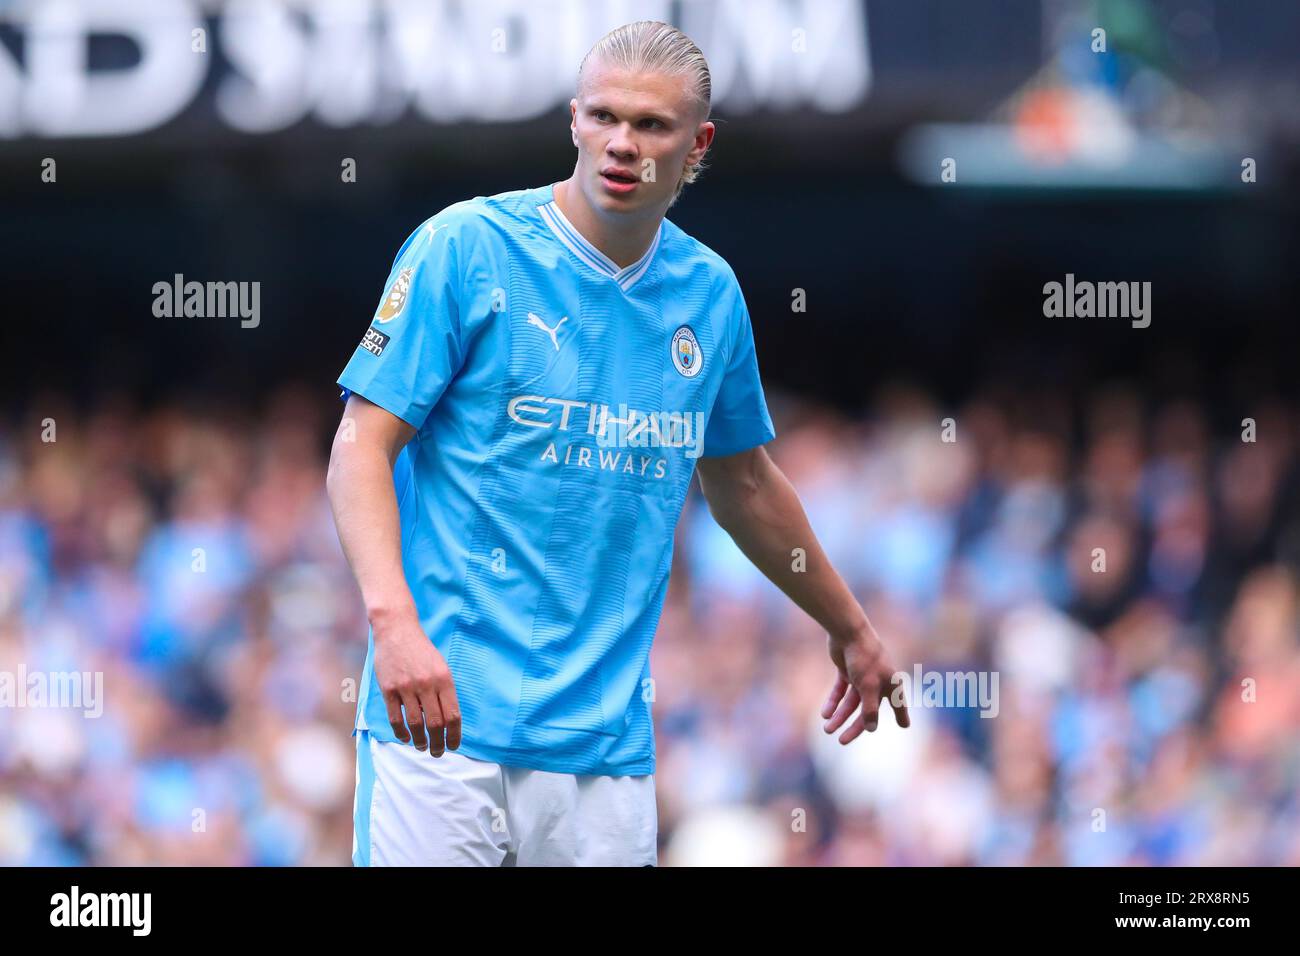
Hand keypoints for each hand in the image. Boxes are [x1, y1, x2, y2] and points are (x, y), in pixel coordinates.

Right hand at [372, 608, 461, 755]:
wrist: (397, 631)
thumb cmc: (421, 651)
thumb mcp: (441, 667)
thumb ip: (444, 691)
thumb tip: (448, 721)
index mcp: (444, 679)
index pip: (453, 715)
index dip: (454, 735)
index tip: (453, 745)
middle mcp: (427, 684)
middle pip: (436, 724)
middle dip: (438, 743)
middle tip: (438, 752)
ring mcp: (406, 687)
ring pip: (416, 724)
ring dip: (420, 741)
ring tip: (422, 747)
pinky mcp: (388, 689)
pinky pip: (396, 718)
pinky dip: (401, 732)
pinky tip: (405, 738)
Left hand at [821, 623, 909, 742]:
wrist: (847, 631)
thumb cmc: (863, 657)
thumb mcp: (868, 686)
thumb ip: (870, 708)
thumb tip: (871, 728)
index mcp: (890, 683)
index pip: (898, 703)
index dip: (901, 715)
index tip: (905, 726)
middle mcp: (878, 680)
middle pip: (867, 709)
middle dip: (855, 726)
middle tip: (842, 741)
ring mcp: (862, 675)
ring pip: (851, 702)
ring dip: (839, 716)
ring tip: (827, 730)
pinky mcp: (847, 670)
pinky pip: (840, 691)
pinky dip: (833, 701)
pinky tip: (824, 713)